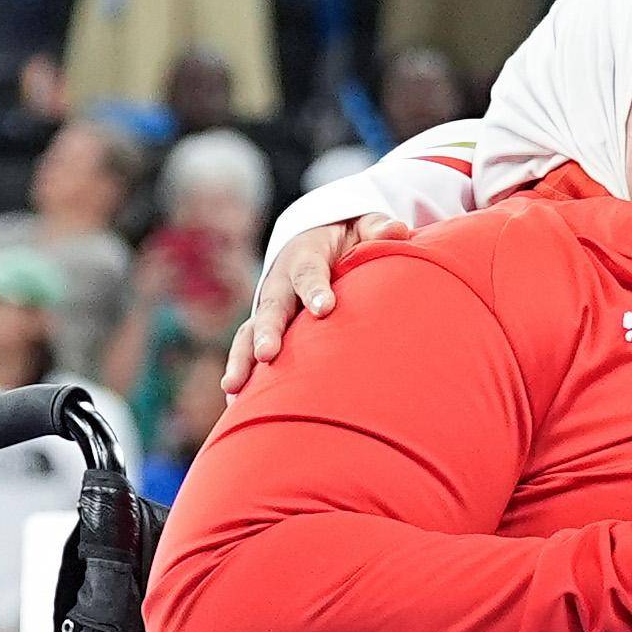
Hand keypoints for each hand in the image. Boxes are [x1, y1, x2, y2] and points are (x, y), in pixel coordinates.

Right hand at [220, 214, 399, 398]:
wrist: (311, 239)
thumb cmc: (346, 238)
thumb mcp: (362, 227)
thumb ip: (377, 229)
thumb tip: (397, 230)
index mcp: (305, 258)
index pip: (310, 274)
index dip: (316, 291)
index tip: (325, 309)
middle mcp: (279, 284)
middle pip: (272, 309)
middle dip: (268, 332)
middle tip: (267, 354)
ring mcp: (268, 308)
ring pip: (249, 333)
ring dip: (242, 359)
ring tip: (234, 387)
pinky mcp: (263, 329)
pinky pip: (246, 351)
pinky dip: (241, 375)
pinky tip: (235, 405)